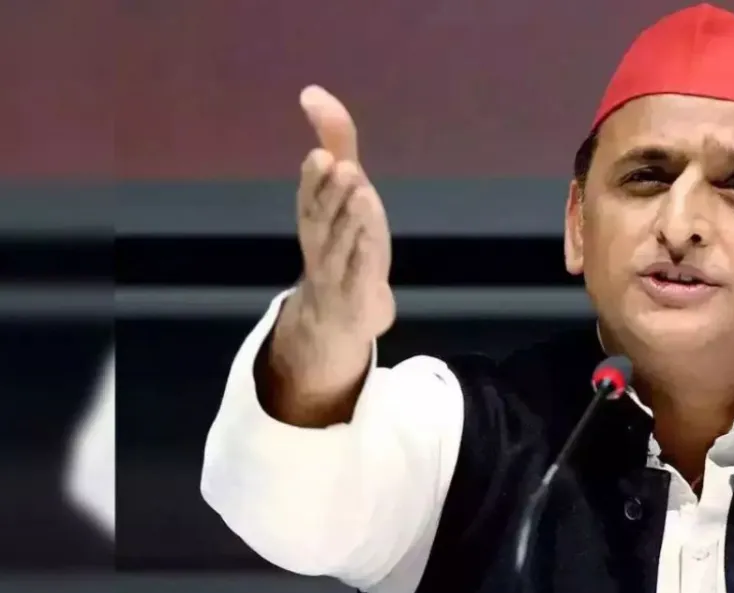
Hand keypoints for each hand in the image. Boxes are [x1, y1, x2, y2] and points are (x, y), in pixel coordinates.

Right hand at [293, 85, 394, 340]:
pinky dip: (363, 260)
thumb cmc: (344, 239)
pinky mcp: (355, 293)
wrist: (344, 310)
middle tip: (345, 168)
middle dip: (332, 193)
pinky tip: (373, 242)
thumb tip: (312, 91)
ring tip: (363, 195)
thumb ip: (335, 140)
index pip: (310, 193)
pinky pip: (357, 276)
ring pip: (340, 245)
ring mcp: (336, 269)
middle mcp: (320, 240)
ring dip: (351, 222)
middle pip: (323, 217)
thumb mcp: (345, 188)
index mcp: (315, 213)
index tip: (322, 155)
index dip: (315, 177)